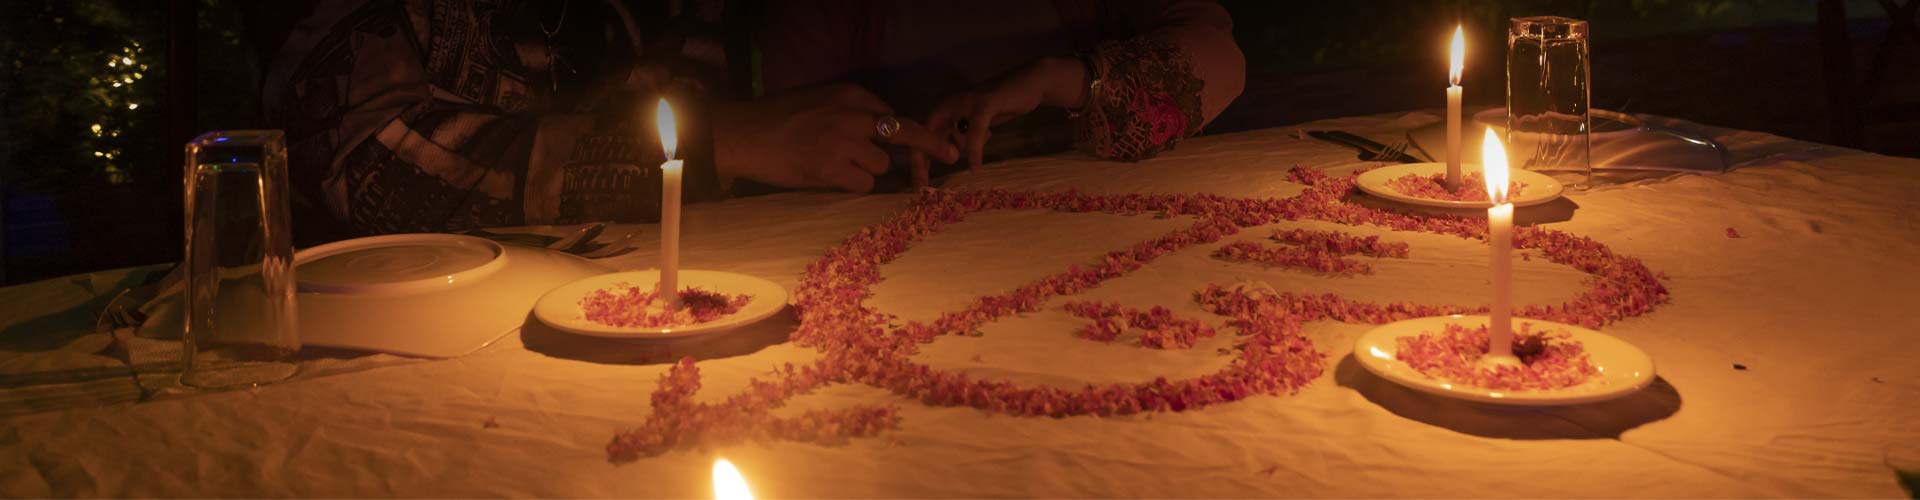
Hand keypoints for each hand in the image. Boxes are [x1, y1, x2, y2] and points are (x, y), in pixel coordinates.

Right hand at [713, 84, 958, 193]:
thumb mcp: (819, 100)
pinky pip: (863, 184)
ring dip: (867, 171)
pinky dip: (852, 186)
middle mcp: (851, 115)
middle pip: (903, 135)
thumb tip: (883, 131)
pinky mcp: (831, 169)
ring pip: (881, 165)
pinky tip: (829, 178)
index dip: (914, 131)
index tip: (944, 142)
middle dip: (925, 147)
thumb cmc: (777, 119)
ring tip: (835, 166)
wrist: (742, 135)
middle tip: (952, 155)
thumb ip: (851, 112)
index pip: (893, 114)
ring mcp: (843, 143)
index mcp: (849, 95)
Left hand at [918, 57, 1088, 182]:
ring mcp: (967, 101)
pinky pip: (975, 130)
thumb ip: (962, 137)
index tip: (917, 183)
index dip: (917, 159)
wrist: (1030, 84)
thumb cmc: (1002, 106)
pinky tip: (975, 167)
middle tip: (922, 185)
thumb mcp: (976, 125)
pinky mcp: (985, 102)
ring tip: (954, 174)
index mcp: (945, 109)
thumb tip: (951, 157)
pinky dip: (974, 149)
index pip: (922, 136)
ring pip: (948, 133)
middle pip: (926, 135)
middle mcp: (950, 104)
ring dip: (949, 155)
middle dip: (922, 161)